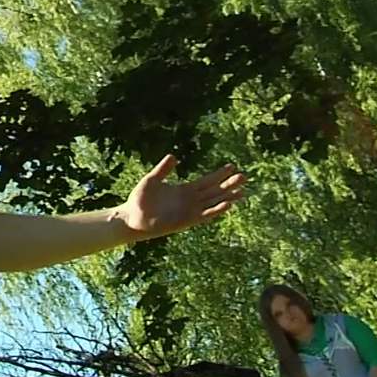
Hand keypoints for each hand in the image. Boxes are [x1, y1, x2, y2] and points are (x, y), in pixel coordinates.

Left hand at [118, 156, 244, 239]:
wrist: (132, 217)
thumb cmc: (140, 199)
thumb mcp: (152, 180)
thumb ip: (162, 169)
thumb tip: (172, 156)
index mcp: (184, 189)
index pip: (206, 181)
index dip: (219, 174)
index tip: (232, 166)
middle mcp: (190, 200)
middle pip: (214, 191)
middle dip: (229, 184)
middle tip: (244, 177)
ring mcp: (190, 211)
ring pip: (213, 203)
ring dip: (227, 198)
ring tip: (242, 192)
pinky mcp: (186, 220)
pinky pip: (204, 215)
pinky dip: (216, 210)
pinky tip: (227, 205)